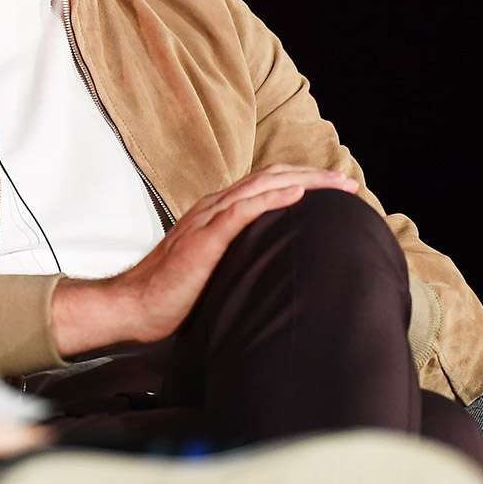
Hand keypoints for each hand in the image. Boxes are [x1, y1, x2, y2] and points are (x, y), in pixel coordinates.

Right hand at [52, 165, 357, 355]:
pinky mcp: (203, 240)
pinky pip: (240, 211)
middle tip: (348, 184)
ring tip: (335, 185)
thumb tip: (269, 266)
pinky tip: (297, 196)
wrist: (134, 306)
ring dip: (302, 182)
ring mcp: (205, 221)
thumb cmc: (170, 295)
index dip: (301, 181)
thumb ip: (235, 257)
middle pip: (268, 178)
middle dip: (312, 176)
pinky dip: (271, 199)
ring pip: (259, 188)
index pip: (263, 185)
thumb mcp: (210, 270)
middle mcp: (211, 208)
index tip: (334, 189)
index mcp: (213, 213)